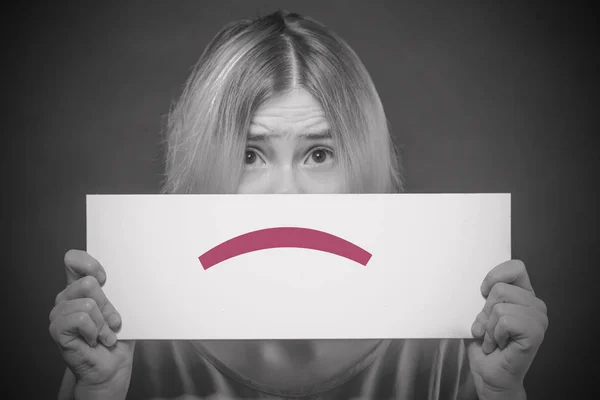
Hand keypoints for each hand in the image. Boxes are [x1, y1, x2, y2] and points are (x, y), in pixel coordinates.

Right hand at [49, 250, 134, 398]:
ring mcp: (59, 313)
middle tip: (111, 321)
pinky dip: (95, 331)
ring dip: (103, 323)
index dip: (89, 264)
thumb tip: (131, 274)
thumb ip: (119, 289)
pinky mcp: (57, 330)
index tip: (105, 279)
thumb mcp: (124, 307)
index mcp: (80, 287)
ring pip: (88, 304)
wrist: (112, 366)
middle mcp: (67, 298)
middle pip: (88, 283)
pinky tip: (95, 340)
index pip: (73, 260)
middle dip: (108, 305)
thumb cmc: (119, 336)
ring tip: (105, 334)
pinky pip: (81, 319)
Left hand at [468, 260, 547, 399]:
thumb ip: (483, 297)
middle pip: (500, 288)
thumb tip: (480, 288)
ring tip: (494, 339)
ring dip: (489, 326)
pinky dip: (494, 334)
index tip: (483, 292)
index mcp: (523, 295)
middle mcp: (535, 305)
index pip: (515, 267)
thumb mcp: (479, 313)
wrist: (489, 374)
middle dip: (485, 311)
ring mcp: (538, 319)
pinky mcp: (535, 333)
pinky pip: (504, 320)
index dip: (494, 276)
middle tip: (490, 329)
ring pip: (499, 306)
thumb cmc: (484, 344)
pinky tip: (499, 345)